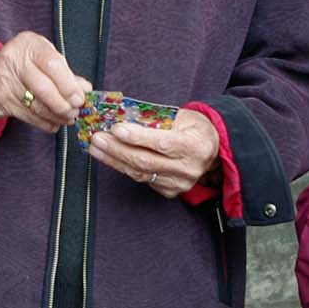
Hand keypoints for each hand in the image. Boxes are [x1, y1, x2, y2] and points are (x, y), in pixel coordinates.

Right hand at [0, 31, 89, 133]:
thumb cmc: (21, 64)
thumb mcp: (42, 58)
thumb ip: (64, 72)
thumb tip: (85, 89)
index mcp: (29, 44)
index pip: (53, 64)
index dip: (69, 85)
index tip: (80, 98)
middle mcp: (13, 60)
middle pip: (44, 88)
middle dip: (63, 104)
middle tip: (75, 112)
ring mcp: (4, 81)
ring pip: (37, 105)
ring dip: (56, 116)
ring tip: (68, 118)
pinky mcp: (0, 100)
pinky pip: (28, 116)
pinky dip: (45, 123)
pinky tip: (54, 123)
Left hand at [87, 108, 218, 197]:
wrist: (211, 149)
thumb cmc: (194, 128)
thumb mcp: (182, 116)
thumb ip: (157, 118)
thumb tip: (123, 116)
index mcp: (195, 146)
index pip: (162, 143)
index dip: (137, 137)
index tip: (116, 129)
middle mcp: (188, 168)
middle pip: (146, 162)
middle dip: (117, 149)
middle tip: (97, 138)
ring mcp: (179, 183)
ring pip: (140, 173)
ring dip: (114, 160)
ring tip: (97, 147)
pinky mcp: (170, 191)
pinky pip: (142, 180)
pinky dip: (124, 167)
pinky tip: (110, 157)